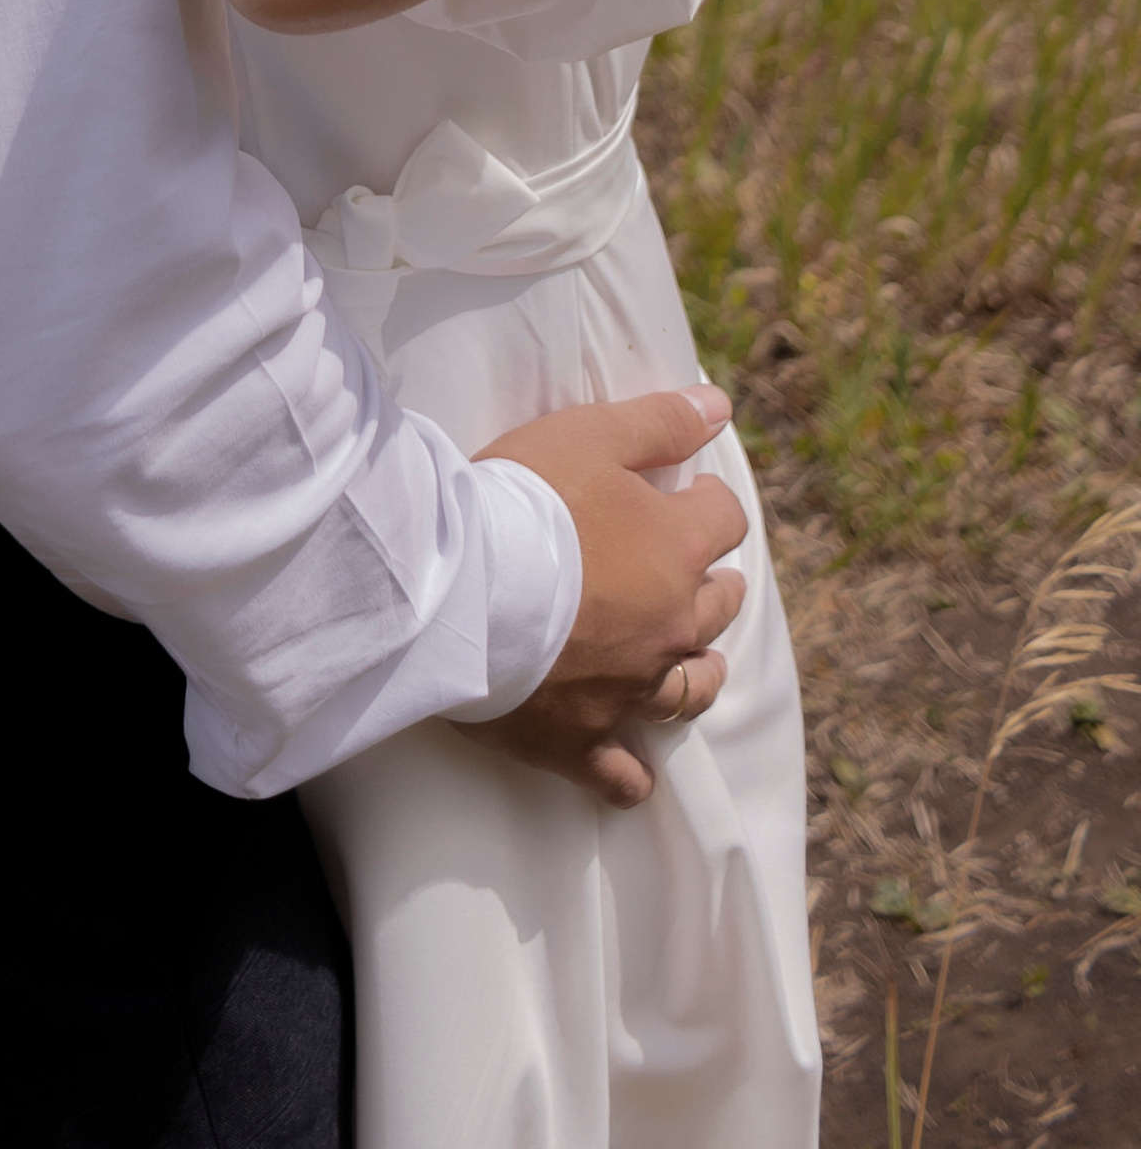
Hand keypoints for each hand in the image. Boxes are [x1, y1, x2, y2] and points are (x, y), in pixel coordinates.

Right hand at [463, 389, 749, 808]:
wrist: (459, 586)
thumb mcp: (592, 434)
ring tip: (683, 661)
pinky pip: (622, 774)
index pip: (722, 517)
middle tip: (685, 570)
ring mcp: (631, 690)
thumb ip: (660, 421)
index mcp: (678, 549)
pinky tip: (632, 773)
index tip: (683, 493)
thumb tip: (721, 408)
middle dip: (708, 584)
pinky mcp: (582, 739)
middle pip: (717, 606)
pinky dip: (630, 773)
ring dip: (692, 673)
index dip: (704, 502)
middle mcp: (671, 625)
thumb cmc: (523, 499)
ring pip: (689, 691)